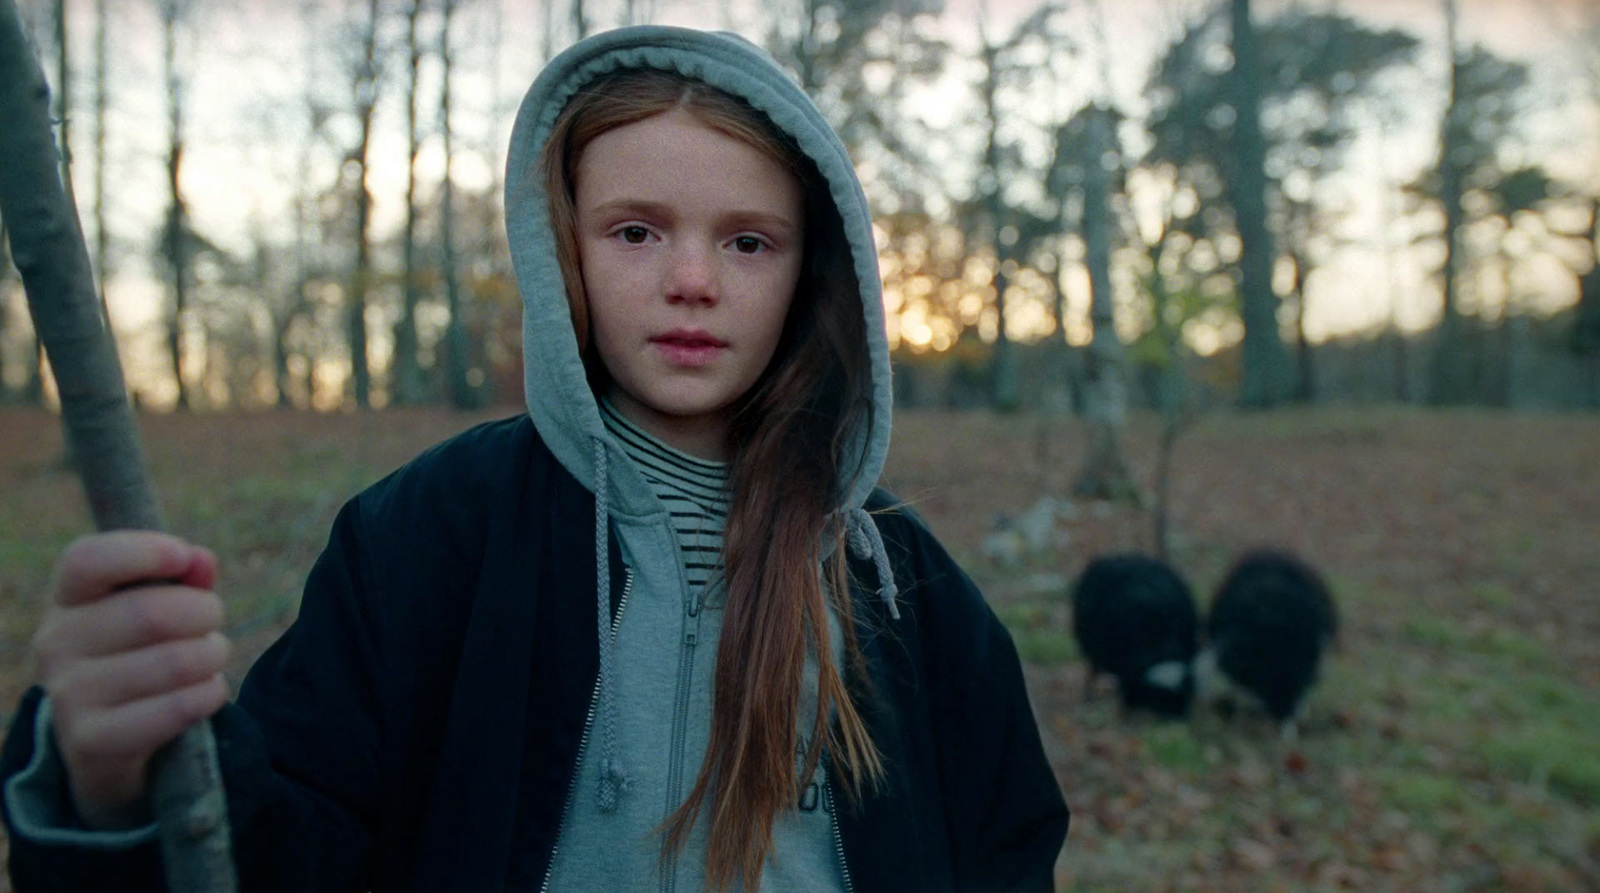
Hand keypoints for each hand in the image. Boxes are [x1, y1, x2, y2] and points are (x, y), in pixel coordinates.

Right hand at [32, 531, 231, 830]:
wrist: (104, 740)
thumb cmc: (139, 652)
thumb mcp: (156, 607)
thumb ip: (183, 578)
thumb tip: (201, 561)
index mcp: (67, 598)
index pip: (87, 560)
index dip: (145, 551)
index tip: (185, 556)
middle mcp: (56, 642)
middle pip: (152, 612)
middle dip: (205, 613)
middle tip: (211, 624)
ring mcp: (69, 694)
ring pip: (176, 662)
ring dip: (213, 656)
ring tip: (209, 659)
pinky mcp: (92, 740)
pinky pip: (179, 708)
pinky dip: (210, 694)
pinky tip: (205, 692)